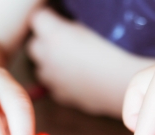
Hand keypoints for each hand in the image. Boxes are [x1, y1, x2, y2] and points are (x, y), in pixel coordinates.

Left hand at [26, 8, 154, 116]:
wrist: (121, 83)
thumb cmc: (111, 52)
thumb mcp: (89, 29)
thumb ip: (71, 28)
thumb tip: (66, 28)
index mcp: (55, 35)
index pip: (38, 18)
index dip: (46, 17)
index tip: (54, 18)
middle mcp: (48, 57)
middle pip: (33, 45)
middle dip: (44, 42)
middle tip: (60, 41)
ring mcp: (53, 79)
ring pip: (40, 69)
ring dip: (49, 64)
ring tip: (67, 62)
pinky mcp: (62, 96)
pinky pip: (54, 88)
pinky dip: (60, 83)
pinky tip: (75, 80)